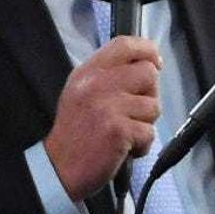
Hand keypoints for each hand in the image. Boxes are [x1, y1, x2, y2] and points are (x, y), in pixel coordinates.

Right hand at [44, 36, 161, 199]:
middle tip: (135, 111)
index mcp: (88, 72)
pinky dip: (142, 145)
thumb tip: (148, 65)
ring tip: (125, 132)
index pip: (124, 44)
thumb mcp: (81, 92)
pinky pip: (149, 132)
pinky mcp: (119, 130)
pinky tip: (125, 148)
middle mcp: (97, 84)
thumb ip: (108, 75)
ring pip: (153, 105)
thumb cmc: (75, 132)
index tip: (155, 62)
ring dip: (145, 123)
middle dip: (149, 94)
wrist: (59, 168)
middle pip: (148, 73)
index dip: (146, 50)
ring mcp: (109, 107)